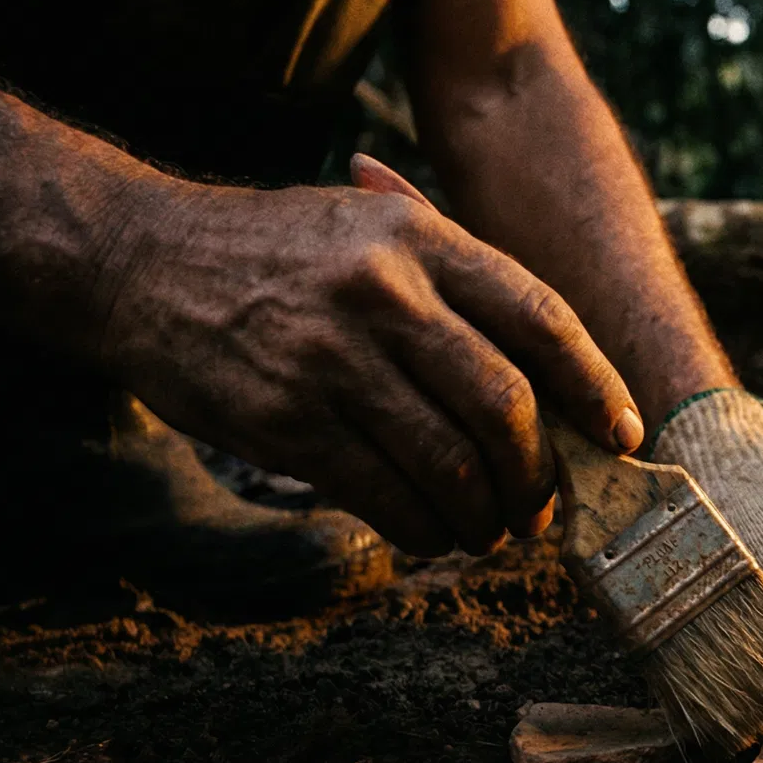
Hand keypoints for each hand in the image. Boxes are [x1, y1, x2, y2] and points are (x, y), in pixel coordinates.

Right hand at [92, 167, 642, 555]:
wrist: (138, 260)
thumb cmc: (282, 255)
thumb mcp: (374, 229)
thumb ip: (460, 285)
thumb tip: (560, 388)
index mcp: (422, 239)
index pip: (542, 320)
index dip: (596, 387)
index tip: (624, 435)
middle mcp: (384, 293)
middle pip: (505, 405)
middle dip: (538, 473)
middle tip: (542, 508)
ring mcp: (331, 357)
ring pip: (450, 462)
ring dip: (484, 514)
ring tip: (489, 530)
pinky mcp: (285, 418)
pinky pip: (384, 493)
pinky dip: (423, 527)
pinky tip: (431, 532)